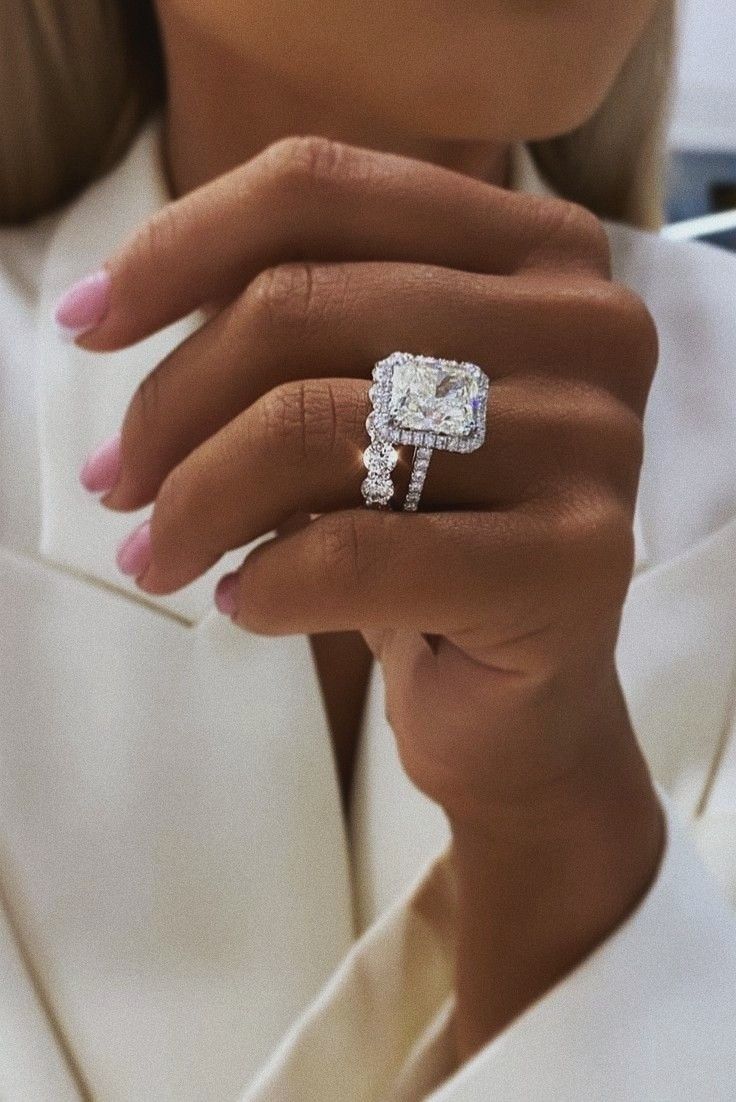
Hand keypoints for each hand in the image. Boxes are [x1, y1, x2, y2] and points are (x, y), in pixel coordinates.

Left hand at [79, 135, 656, 824]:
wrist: (520, 697)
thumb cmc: (425, 537)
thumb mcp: (358, 403)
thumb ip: (284, 325)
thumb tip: (111, 312)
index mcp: (535, 249)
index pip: (321, 189)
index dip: (179, 246)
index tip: (88, 323)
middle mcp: (586, 322)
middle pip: (304, 306)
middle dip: (170, 405)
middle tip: (116, 484)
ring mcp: (597, 440)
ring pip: (321, 425)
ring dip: (198, 500)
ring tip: (157, 555)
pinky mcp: (582, 560)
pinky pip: (362, 551)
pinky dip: (269, 581)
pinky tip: (241, 602)